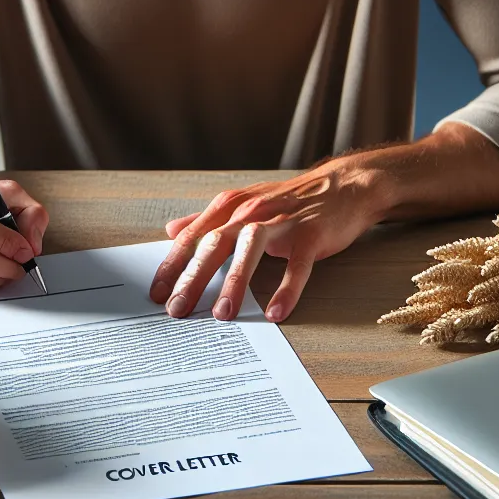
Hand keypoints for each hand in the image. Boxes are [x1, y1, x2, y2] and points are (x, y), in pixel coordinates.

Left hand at [149, 161, 381, 322]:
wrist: (341, 186)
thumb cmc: (288, 200)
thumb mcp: (243, 205)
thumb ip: (207, 220)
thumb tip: (172, 230)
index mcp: (231, 206)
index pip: (194, 237)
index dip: (174, 264)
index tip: (157, 292)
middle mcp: (251, 211)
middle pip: (216, 243)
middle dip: (194, 277)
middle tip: (177, 309)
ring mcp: (282, 221)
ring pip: (251, 248)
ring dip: (235, 281)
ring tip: (222, 313)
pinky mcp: (311, 235)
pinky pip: (297, 265)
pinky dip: (286, 289)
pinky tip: (275, 312)